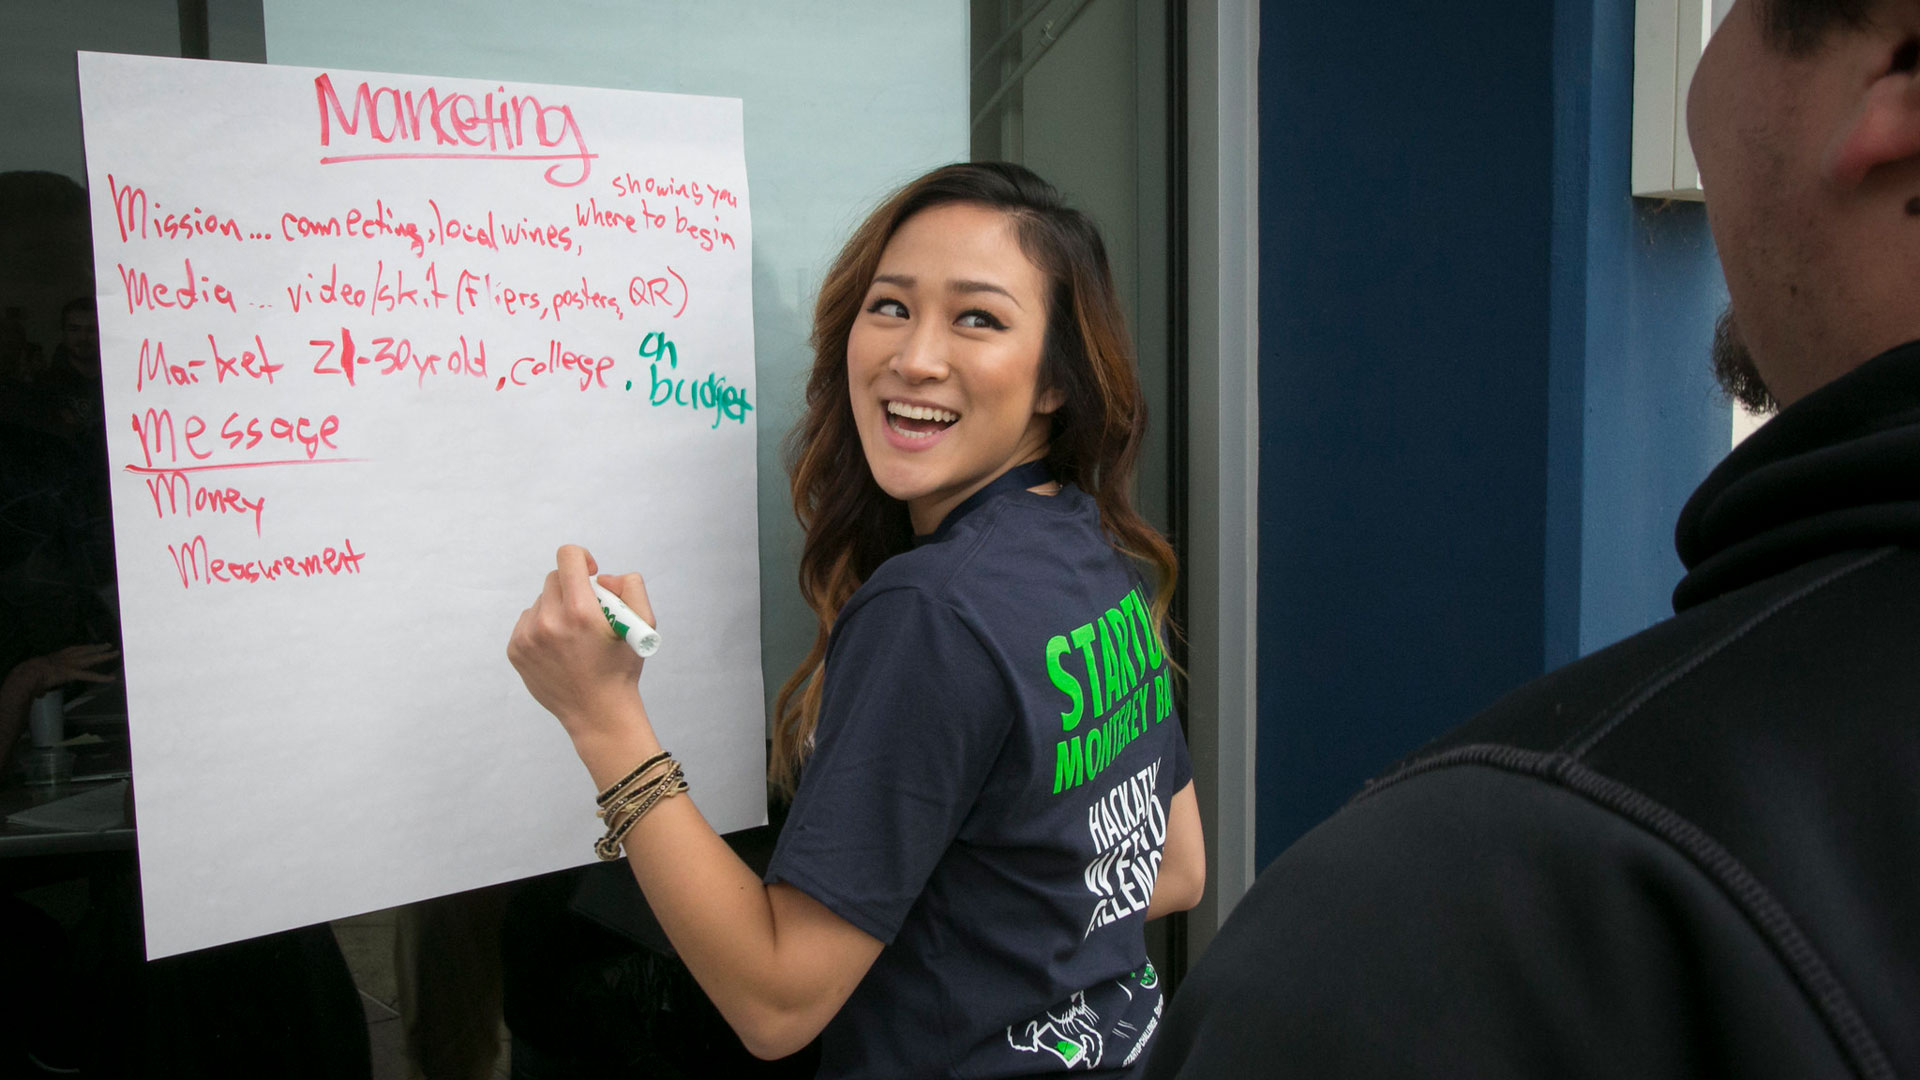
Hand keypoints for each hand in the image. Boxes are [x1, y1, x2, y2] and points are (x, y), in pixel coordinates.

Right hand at [9, 644, 118, 695]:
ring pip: (91, 658)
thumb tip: (40, 694)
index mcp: (56, 656)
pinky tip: (111, 678)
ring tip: (116, 653)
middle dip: (97, 648)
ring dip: (104, 656)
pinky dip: (101, 678)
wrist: (26, 673)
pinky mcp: (73, 672)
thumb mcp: (35, 676)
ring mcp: (70, 663)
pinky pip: (90, 675)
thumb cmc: (26, 674)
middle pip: (85, 650)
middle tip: (108, 645)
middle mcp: (65, 657)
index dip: (83, 648)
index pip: (73, 650)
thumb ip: (41, 685)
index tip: (90, 646)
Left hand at [507, 545, 657, 745]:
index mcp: (580, 612)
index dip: (582, 559)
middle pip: (554, 579)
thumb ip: (630, 587)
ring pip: (540, 601)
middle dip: (572, 588)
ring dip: (556, 609)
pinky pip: (527, 621)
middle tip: (587, 612)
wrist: (597, 714)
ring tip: (573, 636)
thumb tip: (603, 578)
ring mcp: (528, 637)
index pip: (568, 557)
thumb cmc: (621, 669)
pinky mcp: (516, 650)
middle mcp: (549, 621)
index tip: (591, 574)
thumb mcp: (642, 625)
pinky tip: (558, 647)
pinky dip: (542, 626)